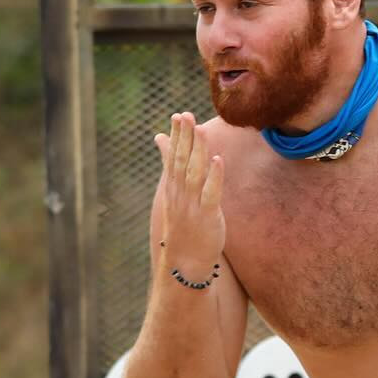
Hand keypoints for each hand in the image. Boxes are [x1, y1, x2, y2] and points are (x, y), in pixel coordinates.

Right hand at [154, 113, 225, 277]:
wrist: (184, 262)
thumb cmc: (183, 224)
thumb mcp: (174, 193)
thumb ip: (170, 165)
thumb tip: (160, 138)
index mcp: (173, 188)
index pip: (174, 157)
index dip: (177, 136)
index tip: (179, 116)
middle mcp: (180, 194)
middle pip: (182, 161)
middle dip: (185, 137)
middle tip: (186, 115)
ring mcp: (192, 204)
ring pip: (195, 173)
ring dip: (198, 151)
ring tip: (201, 130)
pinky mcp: (207, 215)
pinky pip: (210, 193)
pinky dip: (214, 176)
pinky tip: (218, 160)